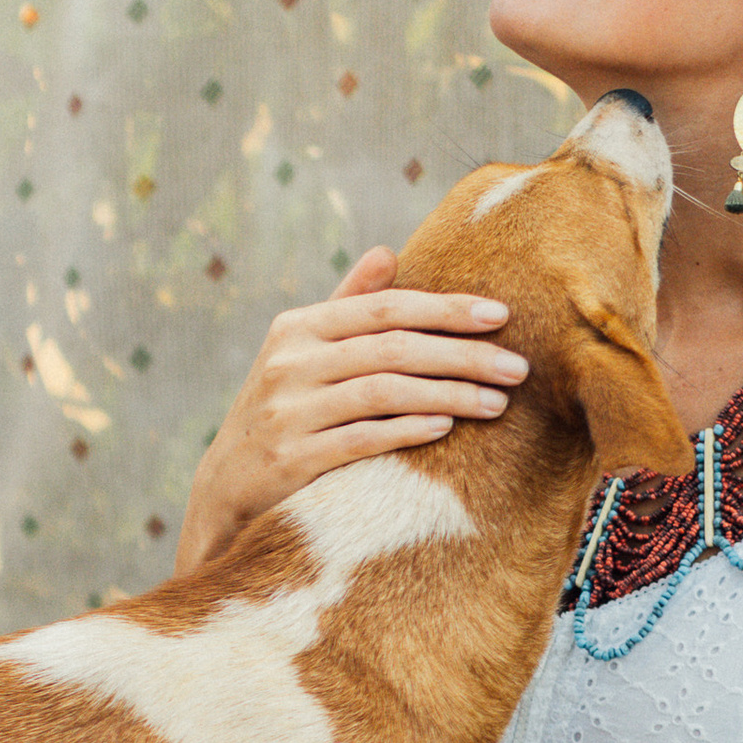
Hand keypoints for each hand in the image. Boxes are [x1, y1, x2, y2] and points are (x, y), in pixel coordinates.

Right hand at [175, 247, 530, 571]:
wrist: (225, 490)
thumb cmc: (282, 412)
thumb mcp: (301, 352)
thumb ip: (344, 304)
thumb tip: (388, 252)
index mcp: (298, 327)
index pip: (385, 308)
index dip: (445, 308)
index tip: (501, 314)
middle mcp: (290, 363)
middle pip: (392, 348)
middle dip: (462, 354)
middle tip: (517, 366)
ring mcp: (288, 412)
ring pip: (384, 392)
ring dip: (449, 393)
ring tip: (498, 402)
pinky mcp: (292, 460)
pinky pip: (362, 439)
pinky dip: (408, 429)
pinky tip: (447, 426)